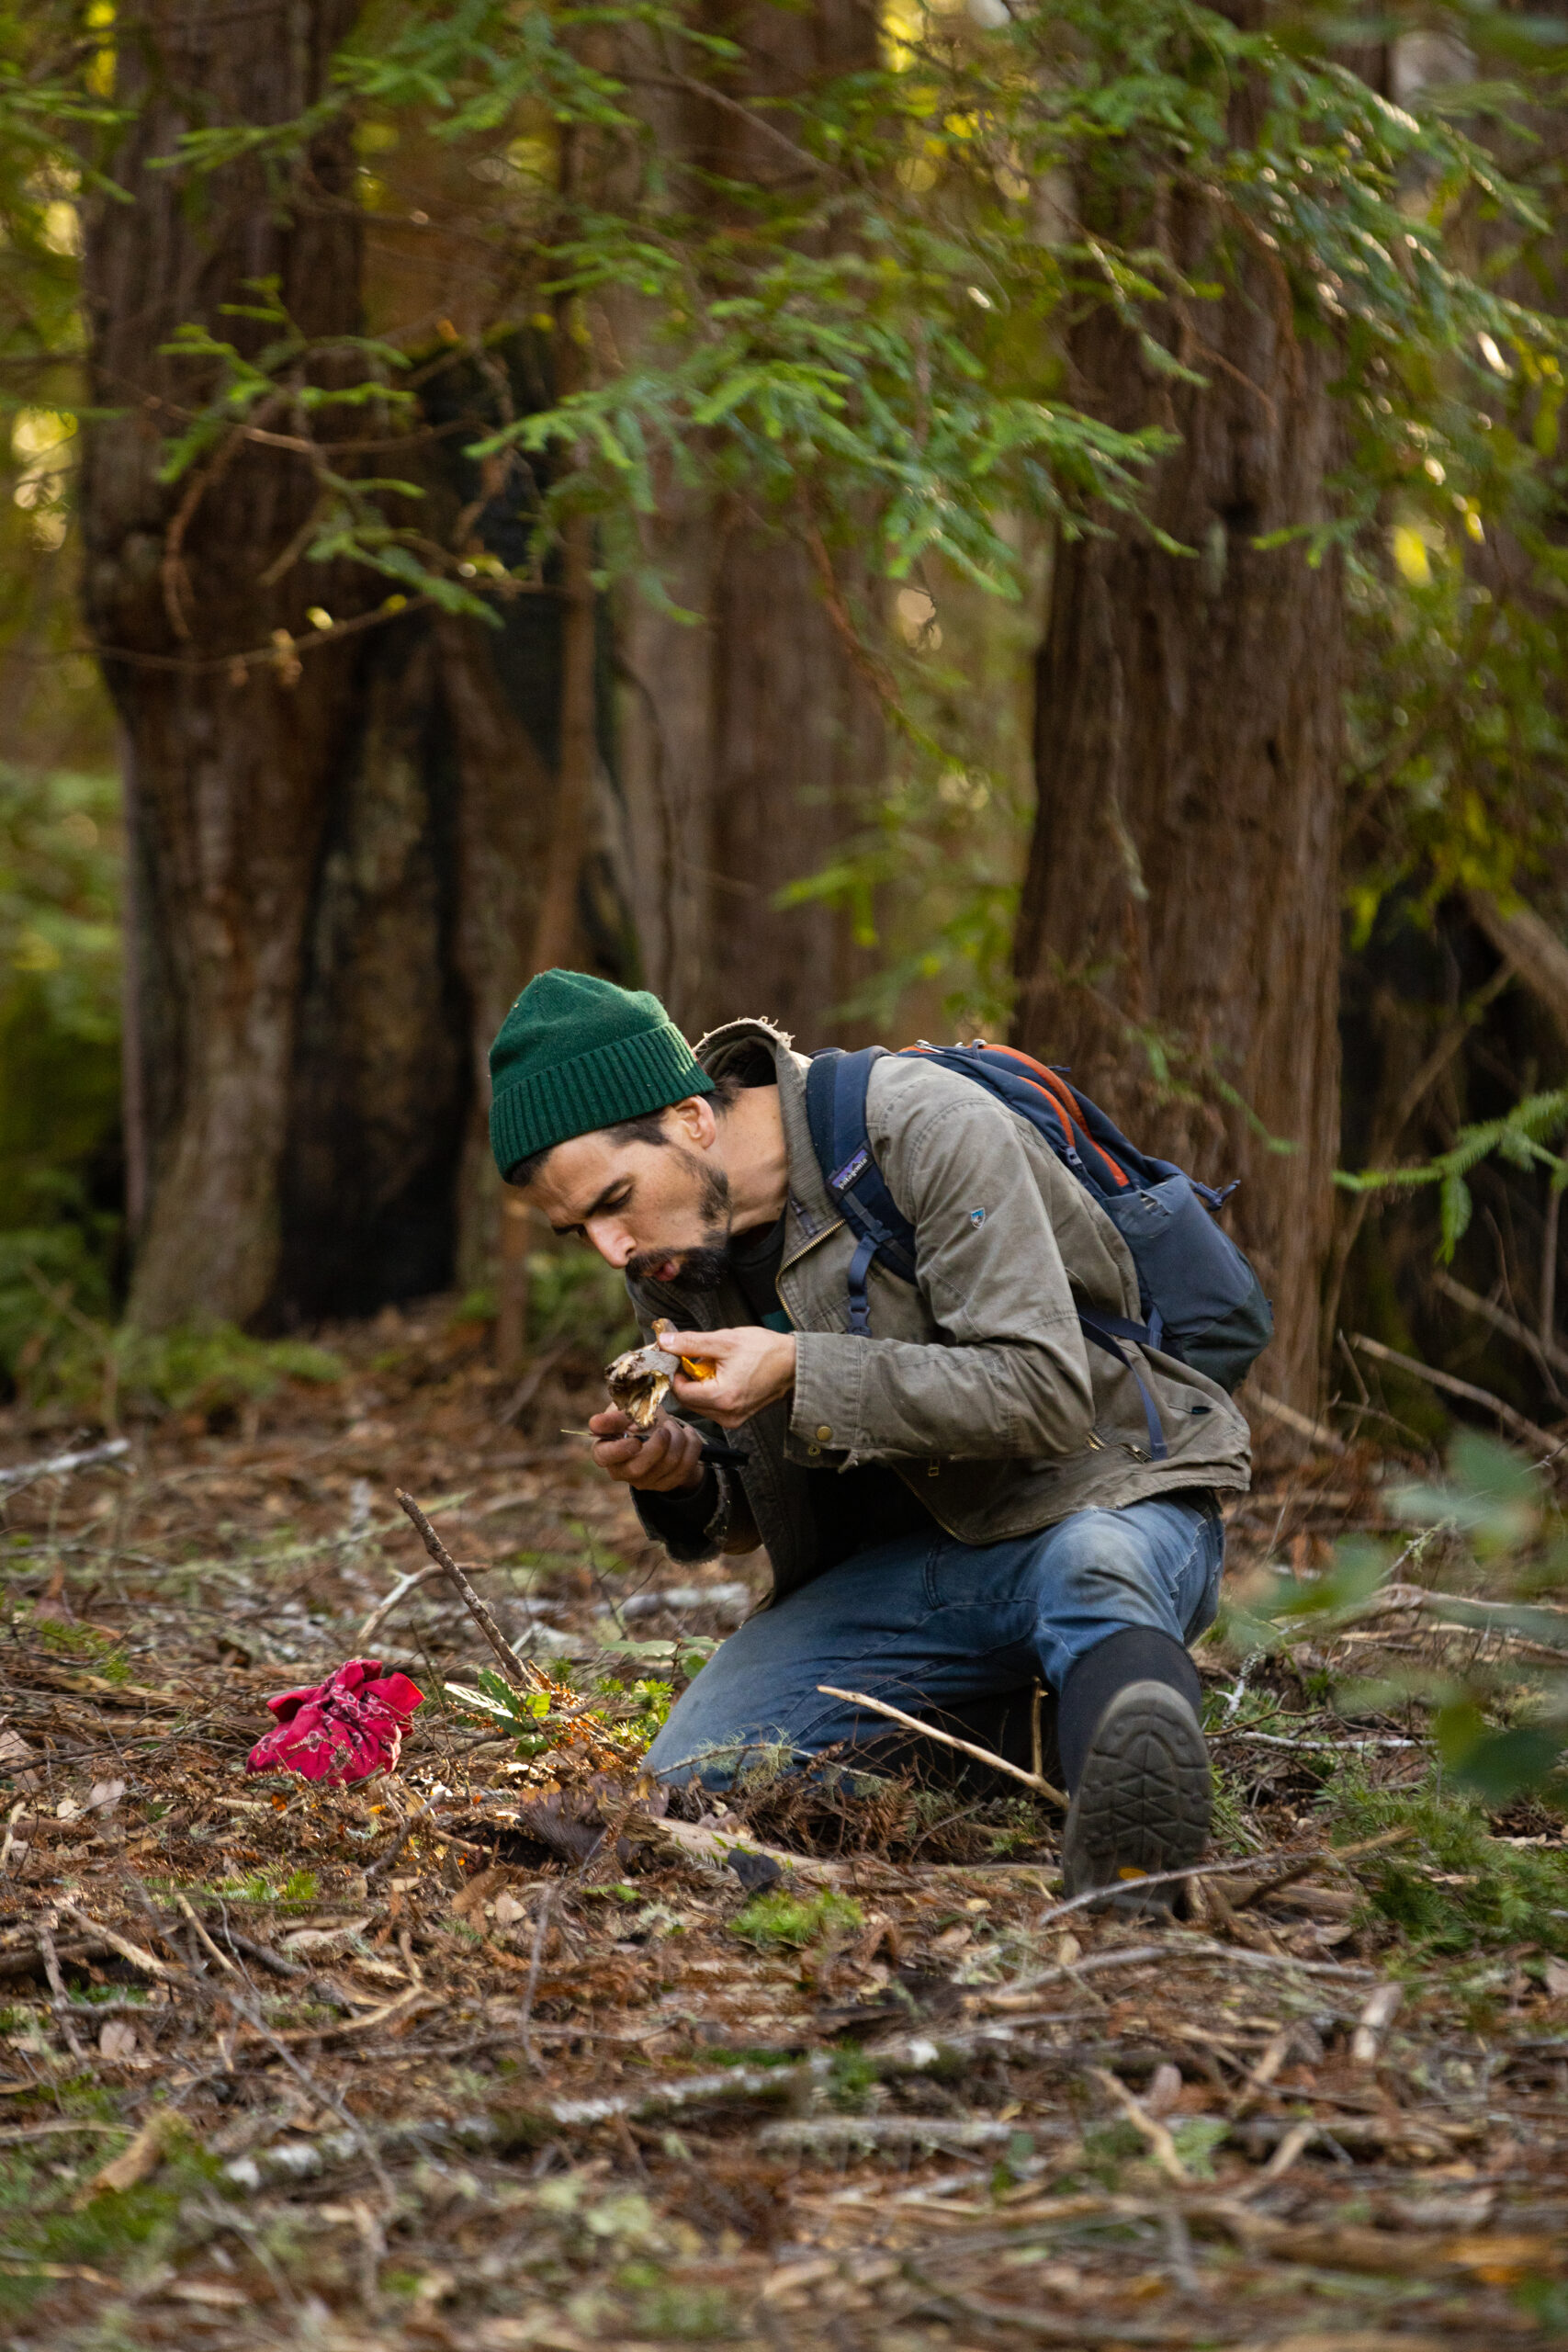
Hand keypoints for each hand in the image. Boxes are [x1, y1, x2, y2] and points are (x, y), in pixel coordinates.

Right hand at [588, 1407, 706, 1493]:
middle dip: (657, 1446)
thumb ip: (614, 1417)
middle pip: (638, 1468)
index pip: (604, 1457)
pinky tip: (686, 1433)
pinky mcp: (667, 1484)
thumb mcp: (625, 1411)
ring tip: (673, 1425)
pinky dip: (691, 1445)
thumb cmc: (637, 1418)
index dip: (620, 1450)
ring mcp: (645, 1481)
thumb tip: (596, 1424)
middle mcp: (622, 1471)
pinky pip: (686, 1466)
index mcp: (606, 1452)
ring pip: (667, 1465)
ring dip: (677, 1439)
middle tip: (665, 1427)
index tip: (636, 1439)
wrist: (661, 1429)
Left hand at [665, 1325, 796, 1428]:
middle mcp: (727, 1414)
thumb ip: (691, 1343)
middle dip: (686, 1379)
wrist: (794, 1364)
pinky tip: (721, 1376)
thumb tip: (666, 1342)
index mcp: (722, 1397)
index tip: (679, 1356)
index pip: (680, 1392)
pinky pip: (712, 1407)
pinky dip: (710, 1392)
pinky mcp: (738, 1417)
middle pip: (688, 1401)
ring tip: (712, 1367)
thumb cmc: (766, 1351)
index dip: (676, 1372)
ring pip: (699, 1405)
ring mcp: (733, 1419)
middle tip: (695, 1359)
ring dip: (698, 1386)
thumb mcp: (725, 1340)